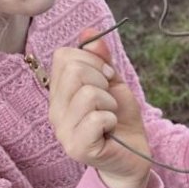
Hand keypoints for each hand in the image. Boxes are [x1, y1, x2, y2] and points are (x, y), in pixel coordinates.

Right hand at [48, 30, 151, 187]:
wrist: (133, 154)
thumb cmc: (121, 120)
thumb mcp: (113, 83)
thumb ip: (101, 59)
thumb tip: (89, 33)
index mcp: (59, 92)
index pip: (64, 56)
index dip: (92, 60)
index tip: (107, 78)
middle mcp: (54, 110)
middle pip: (73, 71)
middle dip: (102, 79)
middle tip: (110, 99)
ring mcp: (62, 130)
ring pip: (87, 93)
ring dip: (109, 102)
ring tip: (110, 115)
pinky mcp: (76, 147)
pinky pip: (96, 118)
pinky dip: (112, 118)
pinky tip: (110, 129)